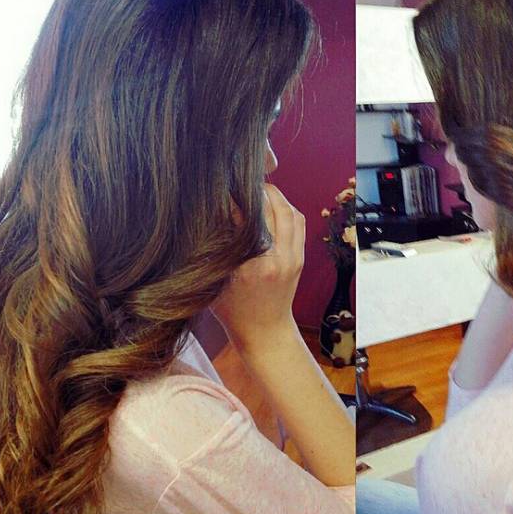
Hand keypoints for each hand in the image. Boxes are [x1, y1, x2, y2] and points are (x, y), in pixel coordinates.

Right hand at [212, 184, 304, 350]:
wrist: (265, 330)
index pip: (245, 218)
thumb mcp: (216, 279)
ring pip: (289, 211)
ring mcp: (292, 258)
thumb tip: (213, 210)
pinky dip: (286, 208)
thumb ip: (217, 247)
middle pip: (272, 208)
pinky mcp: (300, 257)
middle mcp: (277, 259)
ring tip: (256, 189)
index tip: (221, 188)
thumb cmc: (232, 309)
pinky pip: (298, 222)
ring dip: (274, 196)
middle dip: (256, 190)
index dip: (232, 199)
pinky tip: (271, 204)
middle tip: (240, 182)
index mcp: (252, 266)